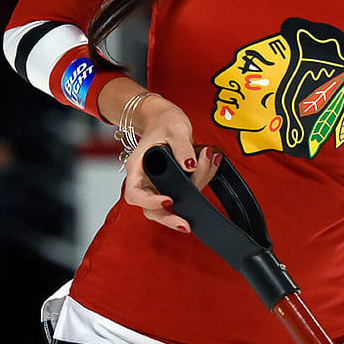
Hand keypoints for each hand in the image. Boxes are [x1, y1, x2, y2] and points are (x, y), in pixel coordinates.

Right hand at [122, 94, 222, 233]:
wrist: (164, 118)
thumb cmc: (165, 121)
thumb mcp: (175, 129)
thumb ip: (182, 147)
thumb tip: (190, 166)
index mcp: (137, 167)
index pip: (135, 193)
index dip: (149, 202)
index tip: (168, 201)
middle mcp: (144, 179)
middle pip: (150, 208)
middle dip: (168, 218)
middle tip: (185, 225)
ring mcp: (156, 184)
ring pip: (167, 206)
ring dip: (188, 202)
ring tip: (206, 171)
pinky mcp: (170, 184)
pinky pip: (183, 192)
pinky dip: (197, 184)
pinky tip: (209, 169)